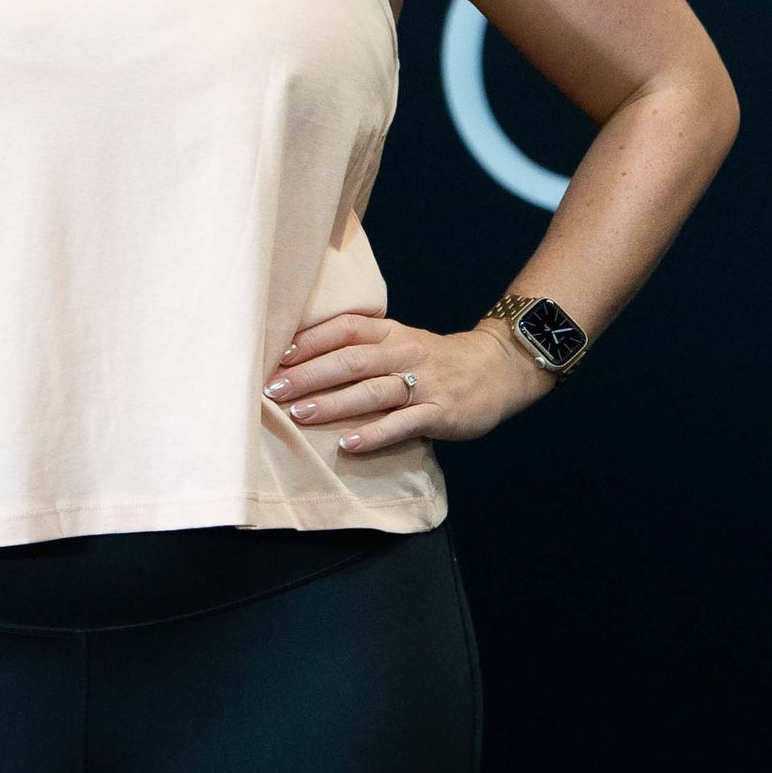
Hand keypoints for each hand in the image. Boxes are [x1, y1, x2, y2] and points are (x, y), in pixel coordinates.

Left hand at [265, 312, 556, 451]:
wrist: (498, 369)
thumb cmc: (436, 360)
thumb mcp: (401, 342)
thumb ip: (363, 349)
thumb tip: (303, 363)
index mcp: (391, 333)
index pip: (345, 328)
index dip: (311, 340)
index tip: (276, 355)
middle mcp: (403, 353)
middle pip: (350, 361)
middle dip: (309, 375)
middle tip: (274, 390)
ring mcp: (423, 383)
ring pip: (371, 391)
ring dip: (332, 403)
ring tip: (298, 414)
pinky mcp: (439, 412)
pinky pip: (402, 424)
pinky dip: (373, 434)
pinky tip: (347, 444)